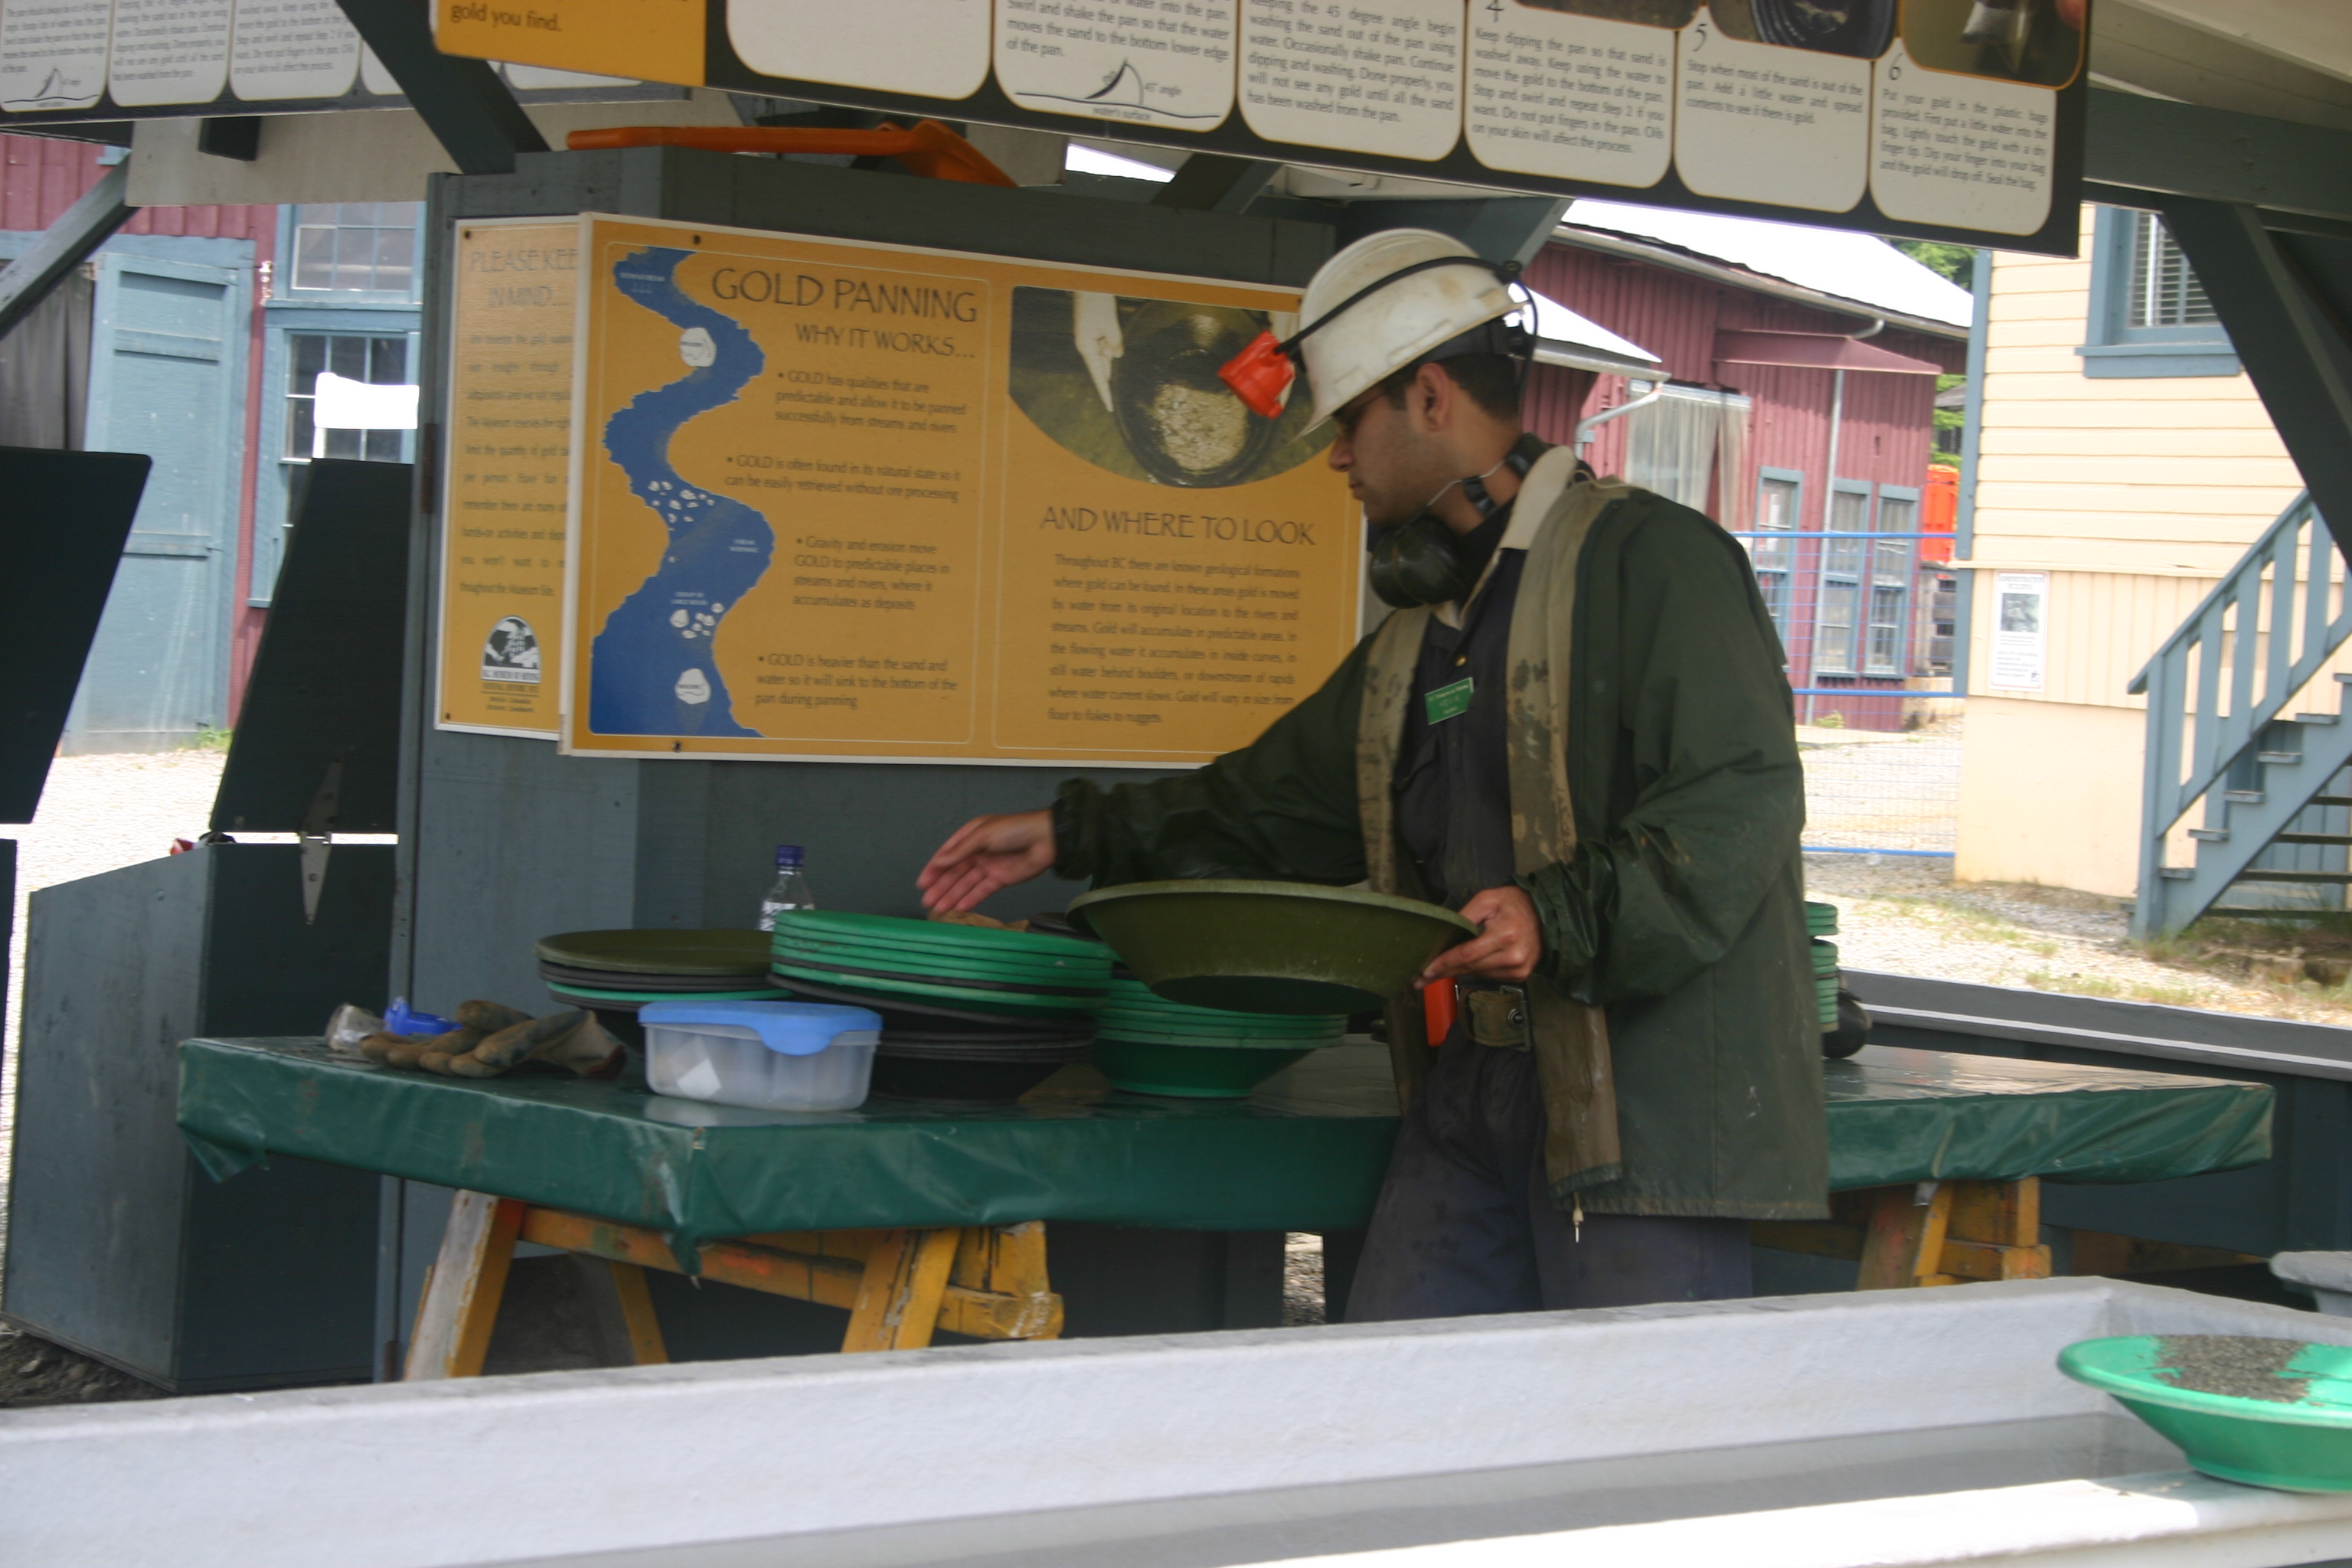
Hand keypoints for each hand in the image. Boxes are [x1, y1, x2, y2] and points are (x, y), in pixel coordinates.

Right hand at [917, 809, 1055, 912]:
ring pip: (966, 884)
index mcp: (971, 836)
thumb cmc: (1013, 830)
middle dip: (940, 887)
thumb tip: (938, 862)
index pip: (947, 854)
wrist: (1046, 839)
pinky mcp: (1001, 879)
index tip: (922, 883)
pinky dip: (971, 899)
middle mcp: (978, 851)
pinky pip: (982, 890)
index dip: (934, 869)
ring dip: (952, 896)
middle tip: (927, 902)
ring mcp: (989, 866)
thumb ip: (960, 852)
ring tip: (939, 909)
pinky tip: (960, 908)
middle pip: (955, 872)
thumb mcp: (982, 836)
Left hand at [1419, 885, 1541, 985]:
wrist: (1546, 915)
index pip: (1467, 954)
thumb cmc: (1514, 903)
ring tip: (1438, 971)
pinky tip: (1466, 965)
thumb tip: (1444, 934)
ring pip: (1478, 974)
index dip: (1444, 963)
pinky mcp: (1521, 975)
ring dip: (1458, 972)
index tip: (1424, 972)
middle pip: (1470, 967)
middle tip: (1420, 980)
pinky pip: (1490, 975)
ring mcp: (1518, 969)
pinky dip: (1476, 970)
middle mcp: (1513, 956)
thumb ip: (1465, 916)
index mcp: (1504, 935)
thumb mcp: (1487, 900)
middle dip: (1444, 972)